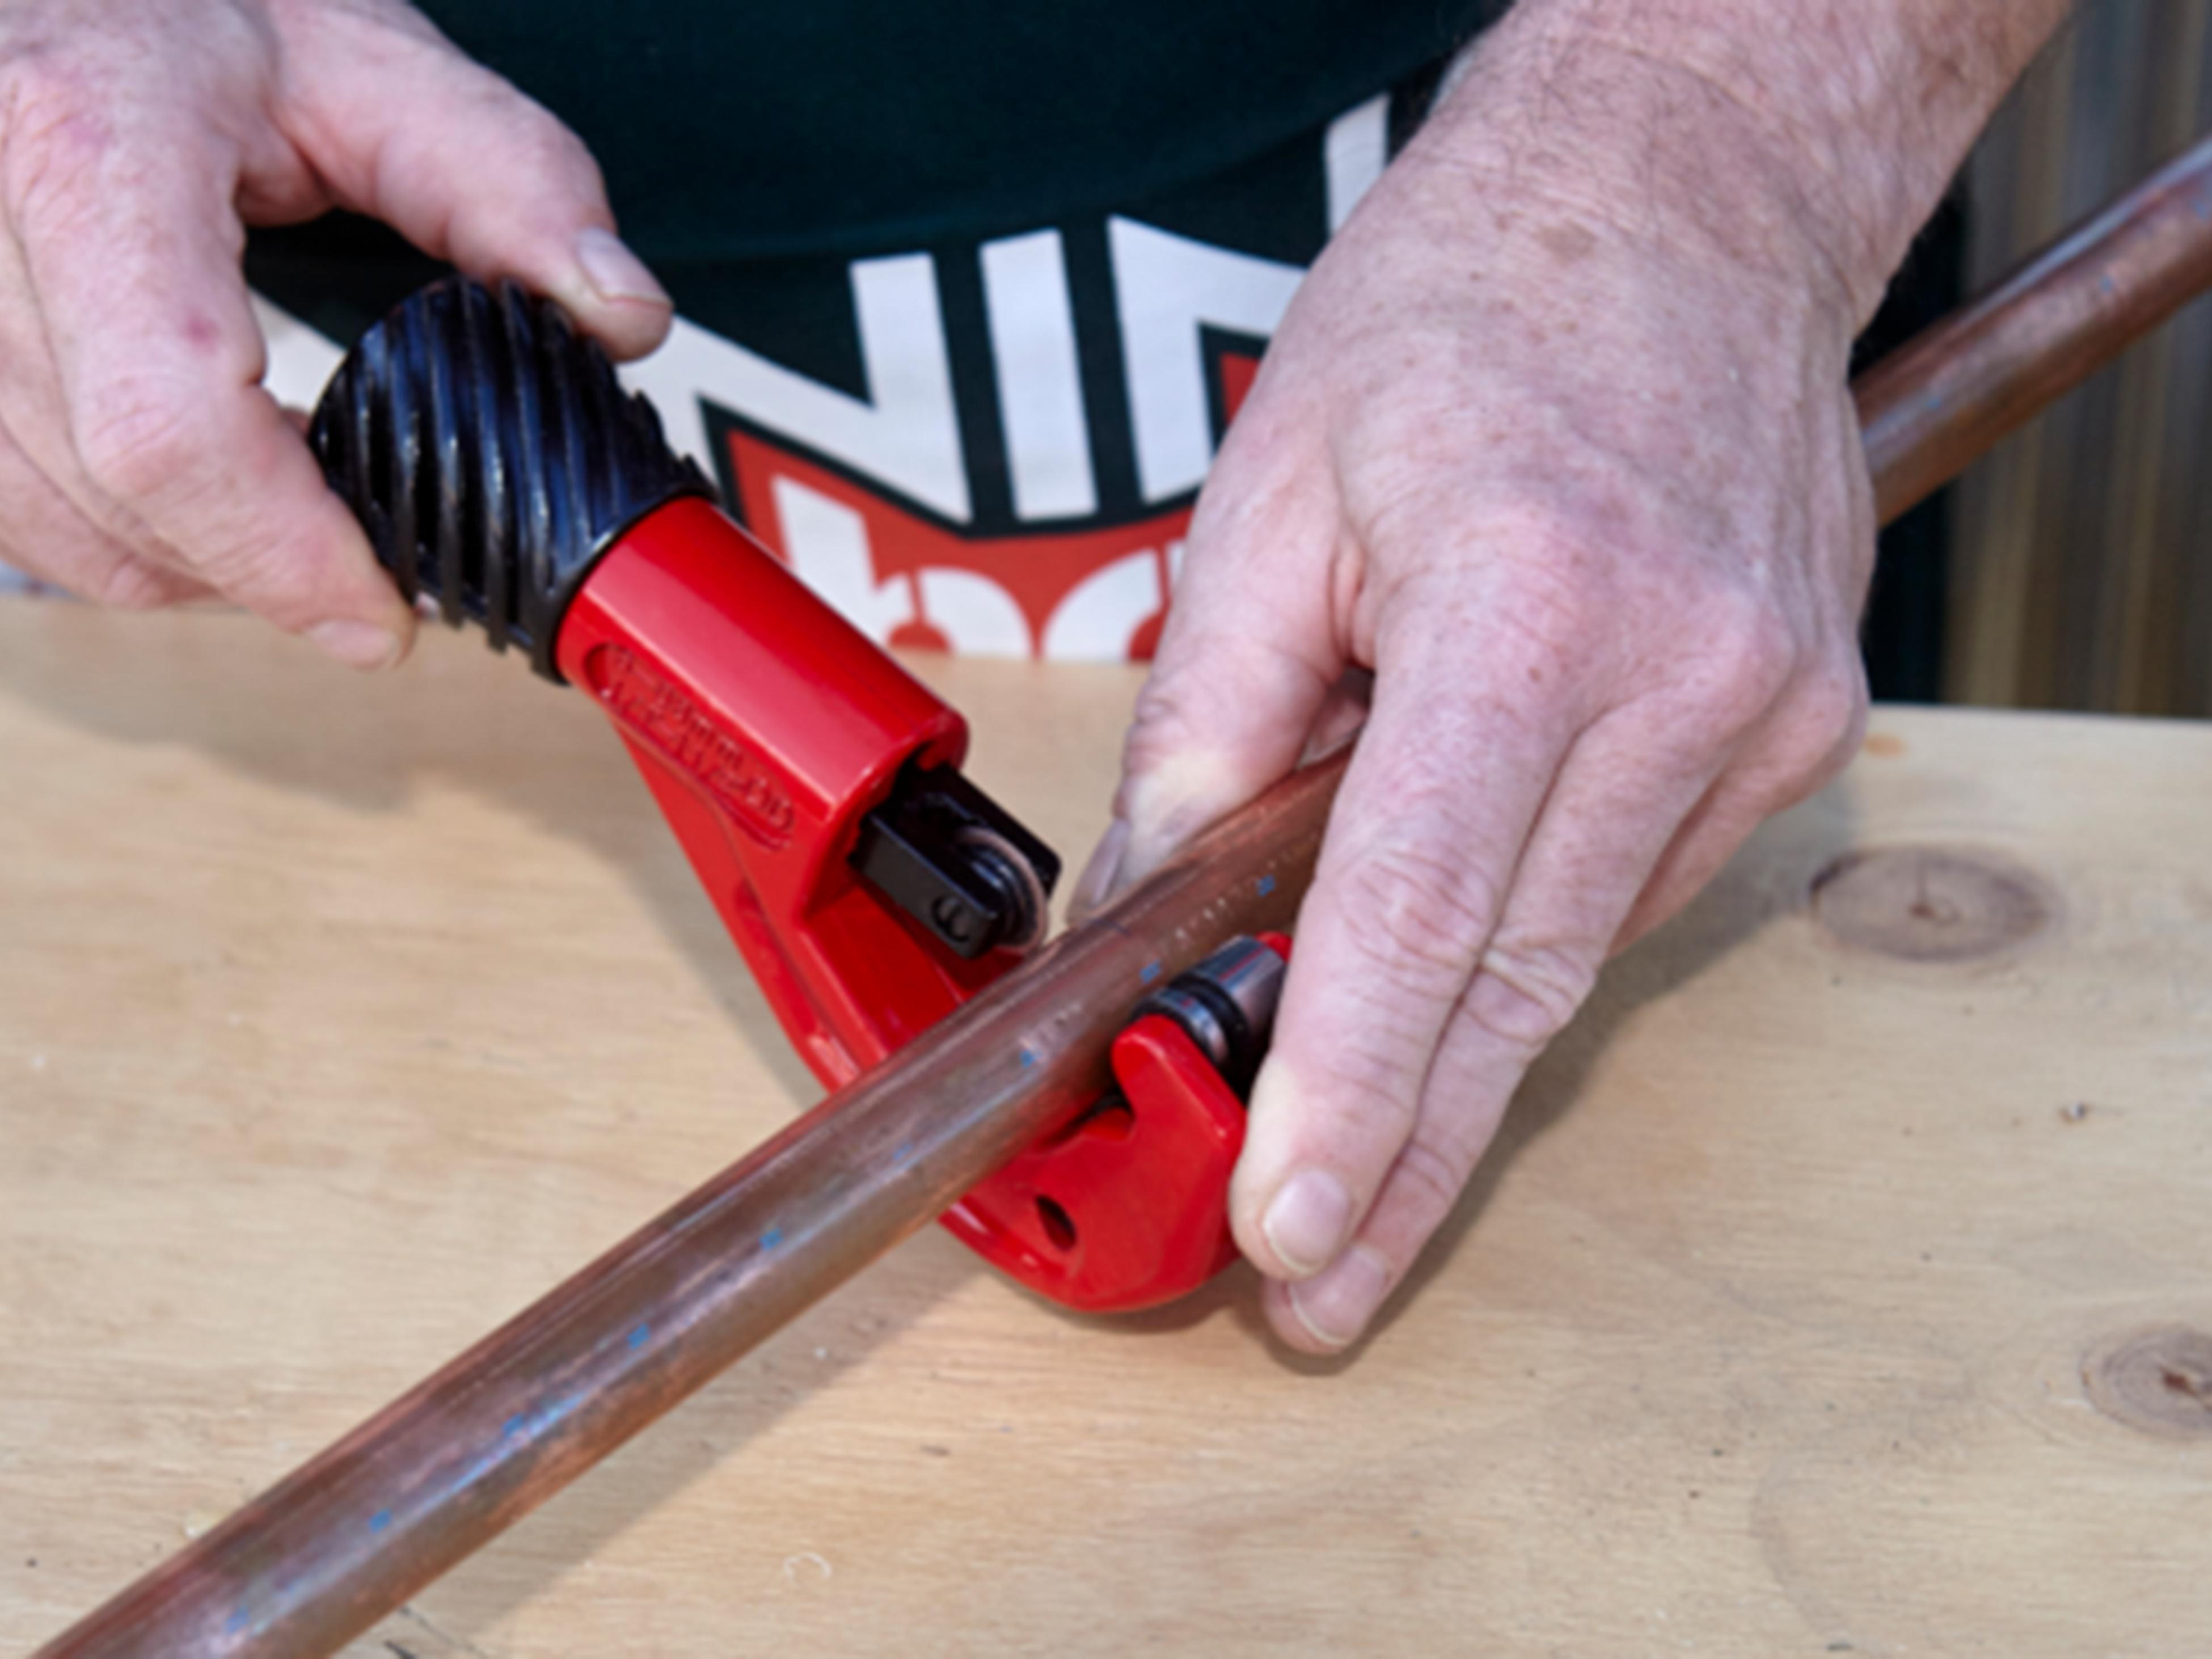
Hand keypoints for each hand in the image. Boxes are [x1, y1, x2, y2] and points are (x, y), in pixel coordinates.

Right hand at [0, 0, 669, 664]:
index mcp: (89, 143)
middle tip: (372, 573)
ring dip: (197, 562)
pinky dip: (123, 534)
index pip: (172, 420)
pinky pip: (14, 508)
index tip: (382, 614)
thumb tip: (620, 314)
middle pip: (121, 494)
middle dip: (266, 566)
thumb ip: (509, 181)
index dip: (285, 551)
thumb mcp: (366, 57)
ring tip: (301, 521)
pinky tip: (211, 491)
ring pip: (59, 526)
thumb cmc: (189, 8)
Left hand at [1073, 17, 1885, 1351]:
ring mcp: (1766, 703)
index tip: (1288, 1229)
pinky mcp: (1801, 718)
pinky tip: (1469, 909)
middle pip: (1518, 981)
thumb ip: (1206, 731)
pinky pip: (1635, 878)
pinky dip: (1532, 918)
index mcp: (1529, 604)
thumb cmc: (1461, 313)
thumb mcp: (1270, 504)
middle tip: (1322, 1280)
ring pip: (1578, 948)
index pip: (1420, 915)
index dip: (1349, 1099)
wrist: (1676, 200)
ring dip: (1461, 1040)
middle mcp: (1681, 671)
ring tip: (1354, 1118)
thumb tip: (1153, 914)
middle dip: (1410, 1154)